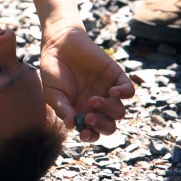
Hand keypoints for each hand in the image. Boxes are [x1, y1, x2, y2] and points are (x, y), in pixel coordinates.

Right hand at [39, 22, 134, 141]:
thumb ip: (62, 109)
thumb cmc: (53, 70)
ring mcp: (107, 91)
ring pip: (119, 112)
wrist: (59, 44)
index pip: (92, 132)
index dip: (91, 136)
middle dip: (102, 126)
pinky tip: (111, 91)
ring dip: (108, 110)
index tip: (84, 133)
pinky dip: (123, 94)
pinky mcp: (116, 76)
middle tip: (89, 117)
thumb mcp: (52, 93)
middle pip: (109, 126)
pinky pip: (129, 92)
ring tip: (93, 99)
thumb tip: (72, 126)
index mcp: (81, 112)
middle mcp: (96, 105)